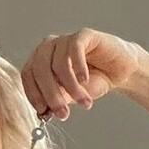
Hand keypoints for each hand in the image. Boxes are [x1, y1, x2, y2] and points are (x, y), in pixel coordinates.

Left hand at [20, 28, 143, 118]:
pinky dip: (78, 67)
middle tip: (63, 113)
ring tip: (84, 101)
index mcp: (40, 60)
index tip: (43, 111)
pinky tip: (85, 80)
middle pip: (40, 69)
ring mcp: (65, 39)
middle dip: (51, 94)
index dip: (34, 94)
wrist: (120, 72)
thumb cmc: (93, 82)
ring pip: (58, 62)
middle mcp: (49, 47)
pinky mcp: (83, 34)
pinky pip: (75, 48)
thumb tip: (43, 111)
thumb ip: (57, 99)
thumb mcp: (71, 95)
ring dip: (71, 86)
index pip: (28, 75)